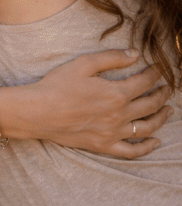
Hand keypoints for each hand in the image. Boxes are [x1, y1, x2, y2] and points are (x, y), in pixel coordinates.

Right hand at [9, 49, 171, 157]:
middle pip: (150, 105)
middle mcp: (119, 115)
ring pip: (146, 128)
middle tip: (168, 88)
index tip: (160, 68)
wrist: (39, 112)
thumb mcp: (83, 64)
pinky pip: (132, 151)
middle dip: (162, 95)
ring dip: (161, 118)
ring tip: (168, 111)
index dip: (155, 73)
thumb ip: (112, 58)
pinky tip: (155, 142)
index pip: (144, 82)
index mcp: (116, 93)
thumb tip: (135, 54)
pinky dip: (147, 147)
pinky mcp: (103, 146)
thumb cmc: (58, 85)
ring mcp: (113, 133)